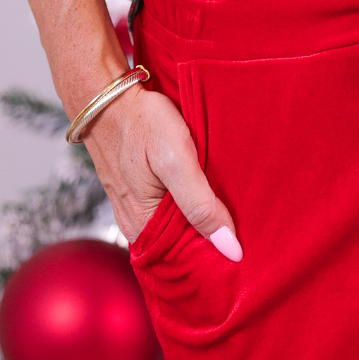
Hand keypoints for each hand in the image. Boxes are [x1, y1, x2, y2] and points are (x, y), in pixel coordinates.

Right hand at [81, 83, 242, 259]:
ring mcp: (135, 210)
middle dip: (213, 250)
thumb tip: (230, 249)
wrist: (106, 96)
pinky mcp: (138, 193)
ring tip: (238, 227)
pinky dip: (191, 213)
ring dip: (204, 230)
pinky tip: (212, 205)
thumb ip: (201, 205)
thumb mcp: (176, 161)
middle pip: (182, 250)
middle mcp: (135, 226)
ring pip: (177, 231)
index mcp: (143, 227)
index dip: (216, 264)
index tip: (247, 262)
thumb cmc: (141, 123)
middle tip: (251, 245)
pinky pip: (169, 214)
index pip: (186, 263)